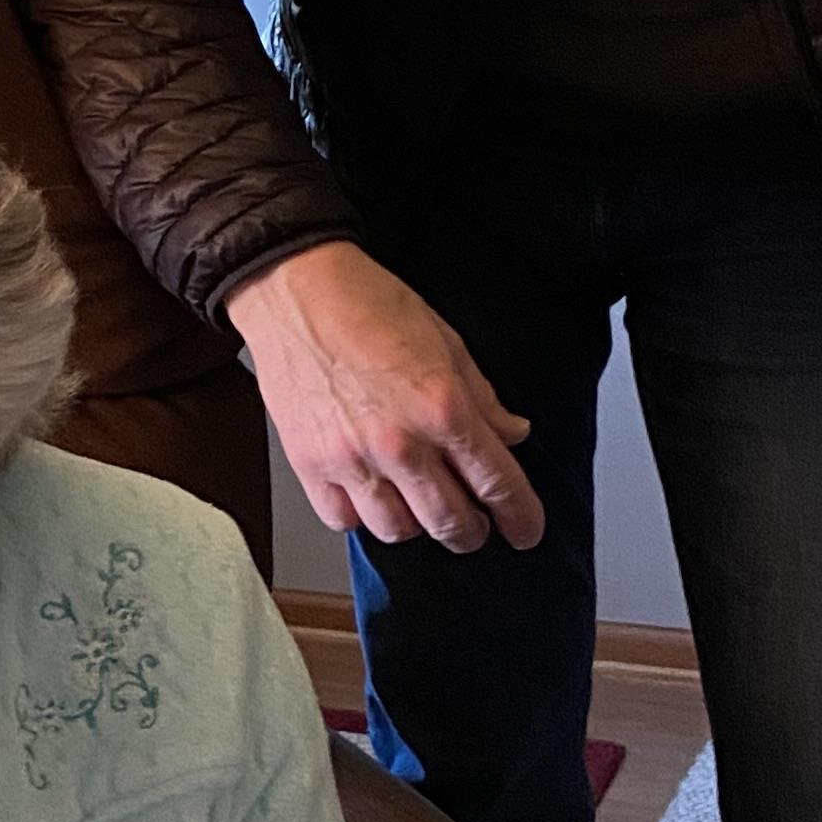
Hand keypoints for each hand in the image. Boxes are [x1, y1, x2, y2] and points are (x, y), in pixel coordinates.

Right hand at [229, 244, 543, 552]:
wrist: (295, 289)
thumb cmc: (367, 304)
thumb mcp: (446, 341)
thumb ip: (482, 398)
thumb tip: (511, 434)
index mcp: (443, 408)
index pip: (497, 483)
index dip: (521, 516)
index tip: (526, 530)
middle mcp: (400, 443)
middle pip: (450, 522)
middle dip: (472, 532)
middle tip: (475, 526)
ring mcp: (351, 459)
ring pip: (398, 531)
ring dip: (418, 525)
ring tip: (420, 506)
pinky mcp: (309, 465)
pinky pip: (344, 520)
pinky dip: (362, 516)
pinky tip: (371, 494)